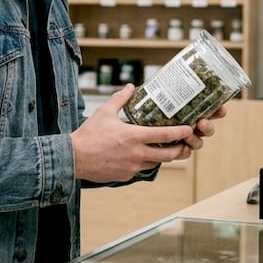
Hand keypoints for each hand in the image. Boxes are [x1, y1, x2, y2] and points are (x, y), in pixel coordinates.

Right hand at [70, 85, 199, 182]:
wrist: (74, 158)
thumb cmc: (89, 135)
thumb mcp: (104, 112)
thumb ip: (120, 98)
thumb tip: (131, 87)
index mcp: (134, 136)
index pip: (165, 135)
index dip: (181, 132)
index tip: (189, 129)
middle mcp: (137, 153)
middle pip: (168, 155)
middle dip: (180, 149)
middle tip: (185, 143)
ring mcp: (132, 167)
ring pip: (156, 163)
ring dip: (164, 157)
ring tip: (168, 149)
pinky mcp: (126, 176)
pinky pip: (142, 169)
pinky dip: (146, 162)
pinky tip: (144, 155)